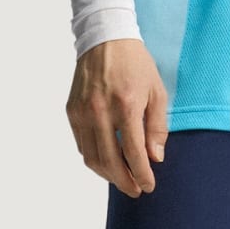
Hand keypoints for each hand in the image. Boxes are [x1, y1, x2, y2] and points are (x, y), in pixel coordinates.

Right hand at [67, 38, 168, 195]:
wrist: (105, 38)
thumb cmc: (136, 64)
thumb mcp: (157, 92)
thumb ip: (157, 127)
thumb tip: (156, 158)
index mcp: (126, 106)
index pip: (134, 153)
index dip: (142, 175)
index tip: (149, 186)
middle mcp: (100, 111)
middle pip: (110, 162)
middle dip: (124, 182)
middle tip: (136, 190)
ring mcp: (83, 112)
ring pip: (92, 158)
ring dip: (108, 175)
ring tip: (122, 179)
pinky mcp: (72, 111)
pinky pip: (82, 145)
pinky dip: (94, 159)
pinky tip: (107, 162)